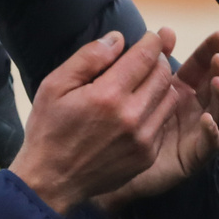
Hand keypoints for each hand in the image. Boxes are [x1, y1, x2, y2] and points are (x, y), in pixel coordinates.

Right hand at [8, 29, 185, 216]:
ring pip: (169, 98)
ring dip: (161, 84)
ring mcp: (143, 139)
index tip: (152, 37)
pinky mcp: (147, 156)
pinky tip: (139, 108)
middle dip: (159, 59)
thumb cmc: (49, 129)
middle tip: (147, 57)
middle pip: (163, 74)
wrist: (50, 181)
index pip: (145, 56)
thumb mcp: (55, 85)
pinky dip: (157, 109)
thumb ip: (89, 58)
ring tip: (145, 82)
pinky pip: (163, 122)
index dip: (152, 41)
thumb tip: (118, 38)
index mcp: (108, 95)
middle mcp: (131, 116)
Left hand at [92, 31, 218, 214]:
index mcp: (171, 89)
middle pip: (214, 85)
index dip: (207, 51)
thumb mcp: (99, 87)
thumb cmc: (87, 125)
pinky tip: (206, 120)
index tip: (216, 37)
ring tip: (217, 83)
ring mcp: (191, 134)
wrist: (84, 170)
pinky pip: (207, 146)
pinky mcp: (188, 158)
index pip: (197, 65)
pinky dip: (211, 133)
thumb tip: (135, 34)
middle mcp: (186, 109)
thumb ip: (115, 60)